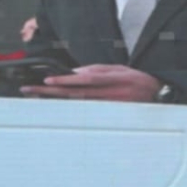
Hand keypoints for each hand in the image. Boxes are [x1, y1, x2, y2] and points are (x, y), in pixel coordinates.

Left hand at [20, 64, 162, 102]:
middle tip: (31, 90)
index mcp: (114, 78)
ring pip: (77, 105)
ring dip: (55, 102)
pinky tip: (52, 108)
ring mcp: (108, 107)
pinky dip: (66, 111)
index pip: (86, 79)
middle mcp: (110, 94)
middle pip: (76, 93)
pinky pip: (83, 113)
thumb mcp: (117, 69)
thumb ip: (96, 71)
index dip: (67, 80)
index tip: (48, 79)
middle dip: (52, 91)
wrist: (155, 95)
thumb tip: (74, 72)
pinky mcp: (107, 116)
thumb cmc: (134, 80)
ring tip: (36, 97)